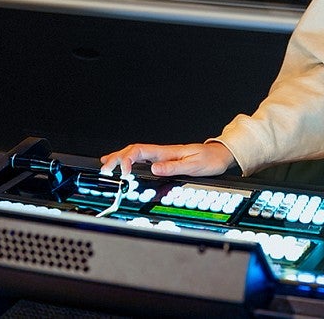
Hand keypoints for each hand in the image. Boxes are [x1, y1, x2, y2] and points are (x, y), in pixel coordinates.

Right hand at [99, 141, 234, 177]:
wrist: (220, 156)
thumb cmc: (210, 160)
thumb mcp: (194, 165)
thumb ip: (174, 167)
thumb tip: (155, 169)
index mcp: (166, 152)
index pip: (139, 151)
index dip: (127, 160)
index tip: (122, 172)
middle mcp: (162, 152)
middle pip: (132, 151)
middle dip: (116, 158)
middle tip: (104, 169)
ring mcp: (162, 155)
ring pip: (135, 154)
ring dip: (119, 158)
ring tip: (105, 164)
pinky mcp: (164, 160)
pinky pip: (142, 159)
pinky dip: (128, 160)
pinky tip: (123, 165)